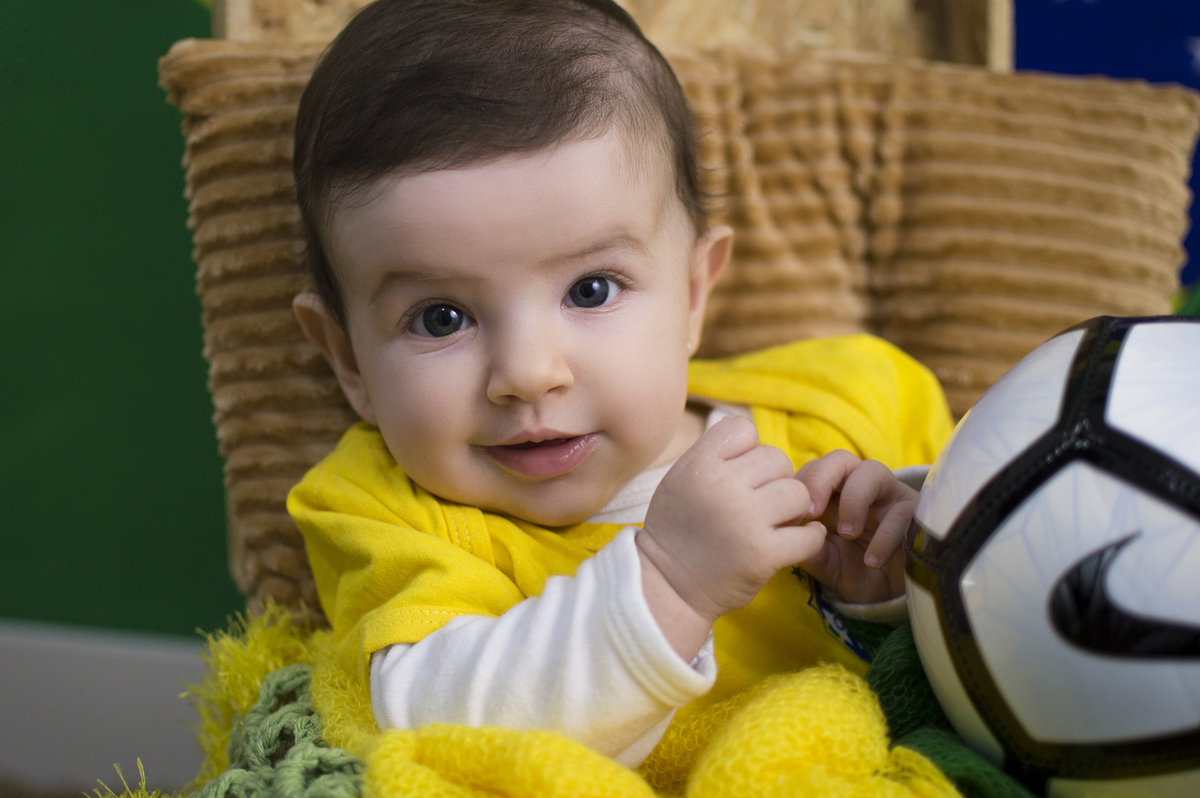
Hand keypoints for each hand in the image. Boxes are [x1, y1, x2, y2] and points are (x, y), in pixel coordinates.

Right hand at [637, 417, 826, 649]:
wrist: (667, 587)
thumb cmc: (676, 531)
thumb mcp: (679, 480)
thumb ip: (712, 456)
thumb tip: (754, 439)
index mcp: (698, 465)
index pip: (743, 429)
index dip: (748, 450)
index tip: (740, 475)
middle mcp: (722, 486)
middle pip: (777, 459)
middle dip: (774, 481)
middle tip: (760, 504)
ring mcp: (745, 520)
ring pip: (798, 493)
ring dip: (792, 509)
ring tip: (774, 523)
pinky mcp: (763, 554)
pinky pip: (809, 535)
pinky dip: (809, 538)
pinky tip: (796, 541)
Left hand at [794, 450, 915, 603]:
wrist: (892, 596)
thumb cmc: (854, 572)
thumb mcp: (825, 563)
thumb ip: (806, 547)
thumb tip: (788, 533)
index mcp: (832, 495)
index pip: (812, 469)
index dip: (801, 484)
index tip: (793, 516)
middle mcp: (859, 488)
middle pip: (840, 459)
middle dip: (822, 478)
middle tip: (812, 511)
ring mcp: (888, 496)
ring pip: (872, 471)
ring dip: (854, 499)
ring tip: (847, 534)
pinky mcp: (916, 513)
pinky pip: (902, 510)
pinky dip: (885, 535)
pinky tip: (872, 561)